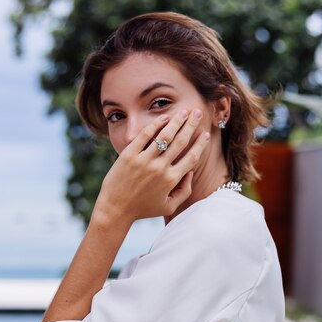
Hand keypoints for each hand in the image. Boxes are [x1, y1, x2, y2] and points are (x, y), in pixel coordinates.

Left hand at [94, 109, 209, 223]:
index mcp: (171, 180)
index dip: (200, 144)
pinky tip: (164, 117)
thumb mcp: (168, 206)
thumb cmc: (143, 209)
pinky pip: (145, 136)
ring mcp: (143, 161)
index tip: (205, 134)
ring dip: (176, 121)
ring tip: (183, 112)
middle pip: (180, 142)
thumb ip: (184, 191)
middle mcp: (159, 169)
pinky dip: (155, 125)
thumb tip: (190, 172)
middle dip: (191, 125)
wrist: (115, 209)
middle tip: (197, 112)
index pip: (191, 157)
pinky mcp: (129, 155)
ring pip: (164, 136)